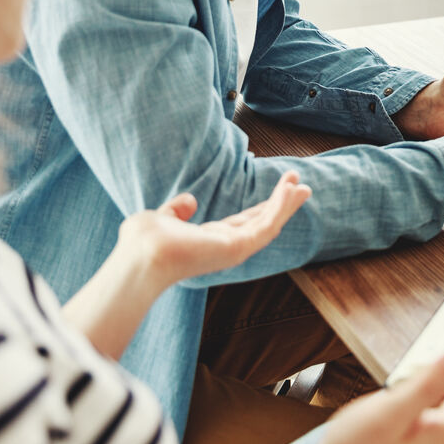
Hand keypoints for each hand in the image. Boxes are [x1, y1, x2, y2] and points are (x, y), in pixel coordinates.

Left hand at [117, 171, 310, 288]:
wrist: (140, 259)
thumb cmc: (142, 244)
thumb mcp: (162, 218)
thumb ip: (177, 210)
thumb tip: (191, 200)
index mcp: (210, 241)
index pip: (244, 223)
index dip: (263, 206)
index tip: (280, 190)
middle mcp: (225, 247)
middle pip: (263, 224)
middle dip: (282, 205)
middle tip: (301, 185)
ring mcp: (234, 249)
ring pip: (269, 225)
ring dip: (287, 204)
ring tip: (304, 185)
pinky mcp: (238, 247)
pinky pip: (266, 225)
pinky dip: (280, 207)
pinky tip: (291, 189)